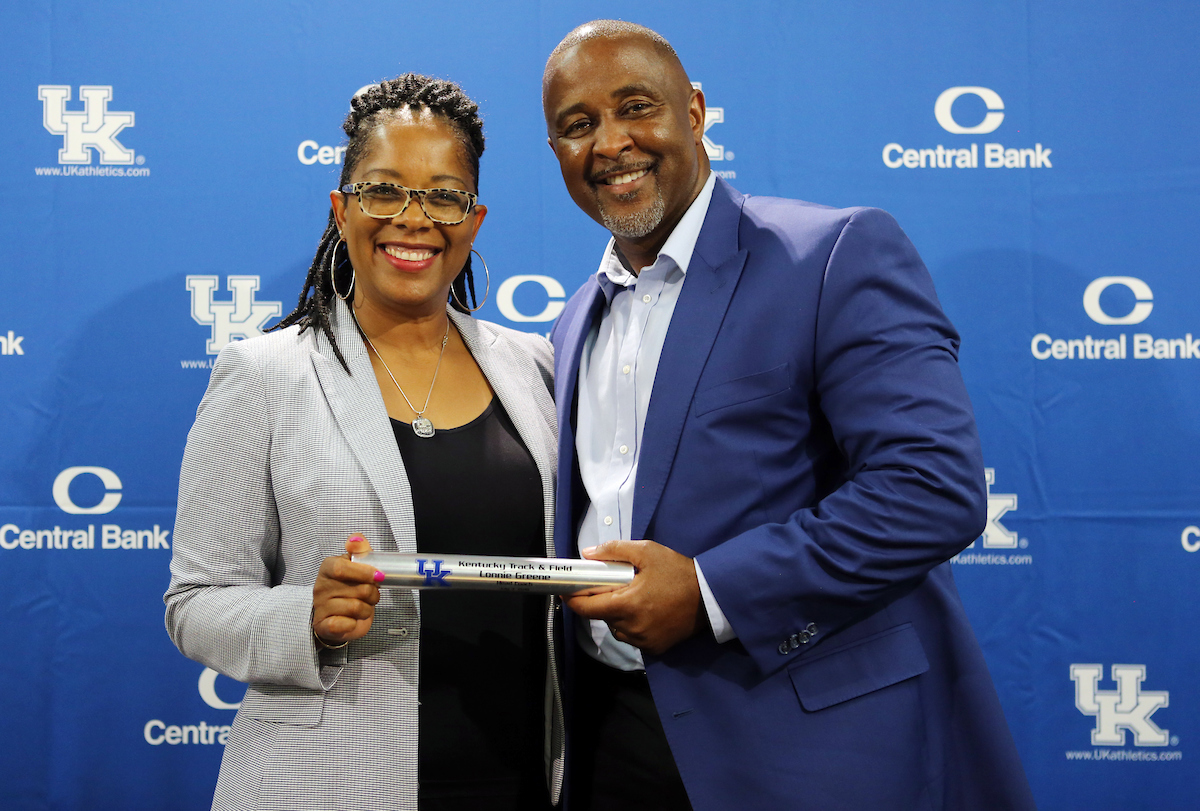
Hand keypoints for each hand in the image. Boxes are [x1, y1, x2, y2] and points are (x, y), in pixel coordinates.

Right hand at [312, 534, 381, 646]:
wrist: (338, 616)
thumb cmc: (349, 588)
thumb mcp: (356, 566)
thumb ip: (359, 550)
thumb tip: (356, 538)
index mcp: (328, 568)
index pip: (341, 568)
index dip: (364, 573)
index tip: (378, 576)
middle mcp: (320, 586)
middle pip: (358, 589)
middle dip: (372, 594)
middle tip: (371, 595)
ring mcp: (320, 607)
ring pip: (356, 607)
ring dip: (366, 609)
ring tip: (362, 607)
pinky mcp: (324, 625)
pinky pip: (346, 624)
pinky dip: (355, 623)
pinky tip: (352, 620)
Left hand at [565, 540, 702, 655]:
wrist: (711, 597)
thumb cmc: (678, 572)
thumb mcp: (648, 552)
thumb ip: (615, 551)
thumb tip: (587, 554)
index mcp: (627, 605)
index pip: (587, 608)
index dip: (573, 600)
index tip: (566, 591)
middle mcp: (631, 628)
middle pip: (602, 617)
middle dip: (600, 601)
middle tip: (609, 585)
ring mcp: (643, 641)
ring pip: (617, 628)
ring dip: (616, 614)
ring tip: (631, 597)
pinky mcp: (655, 649)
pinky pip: (633, 637)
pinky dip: (632, 625)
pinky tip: (645, 611)